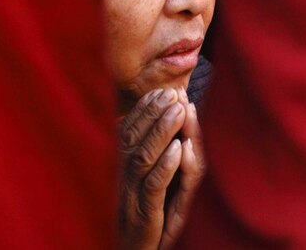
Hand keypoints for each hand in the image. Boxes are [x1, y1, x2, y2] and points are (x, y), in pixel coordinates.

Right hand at [118, 88, 205, 249]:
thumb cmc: (153, 214)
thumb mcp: (161, 182)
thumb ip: (166, 156)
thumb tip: (177, 128)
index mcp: (126, 165)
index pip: (131, 129)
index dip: (146, 109)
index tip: (164, 90)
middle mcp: (126, 175)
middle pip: (136, 137)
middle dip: (155, 113)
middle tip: (173, 93)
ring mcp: (133, 193)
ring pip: (144, 157)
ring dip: (162, 131)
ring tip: (178, 111)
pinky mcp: (144, 212)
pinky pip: (153, 186)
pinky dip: (165, 166)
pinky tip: (179, 150)